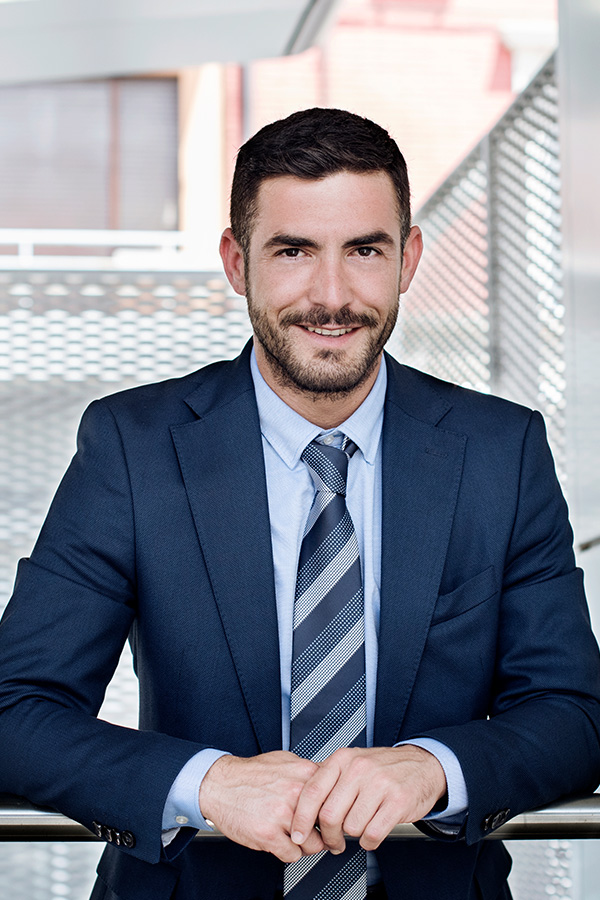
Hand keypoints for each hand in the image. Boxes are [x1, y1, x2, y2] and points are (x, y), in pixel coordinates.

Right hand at [198, 751, 325, 861]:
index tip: (334, 818)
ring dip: (307, 845)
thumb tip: (328, 781)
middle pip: (328, 824)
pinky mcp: (268, 835)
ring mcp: (282, 815)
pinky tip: (282, 842)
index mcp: (304, 774)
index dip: (335, 811)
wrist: (219, 784)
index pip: (336, 799)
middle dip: (326, 833)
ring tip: (297, 838)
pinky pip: (293, 855)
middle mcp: (296, 793)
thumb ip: (307, 772)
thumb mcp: (284, 760)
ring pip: (314, 844)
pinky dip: (289, 852)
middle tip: (322, 835)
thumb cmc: (250, 774)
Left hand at [290, 745, 446, 853]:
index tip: (298, 835)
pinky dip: (370, 840)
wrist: (421, 765)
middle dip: (329, 836)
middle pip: (329, 815)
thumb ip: (328, 781)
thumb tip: (300, 806)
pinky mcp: (398, 801)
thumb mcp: (351, 764)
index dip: (301, 818)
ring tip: (362, 824)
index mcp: (343, 759)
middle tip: (333, 841)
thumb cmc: (382, 768)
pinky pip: (373, 834)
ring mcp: (380, 783)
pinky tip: (373, 830)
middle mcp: (359, 768)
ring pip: (351, 827)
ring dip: (354, 835)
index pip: (312, 792)